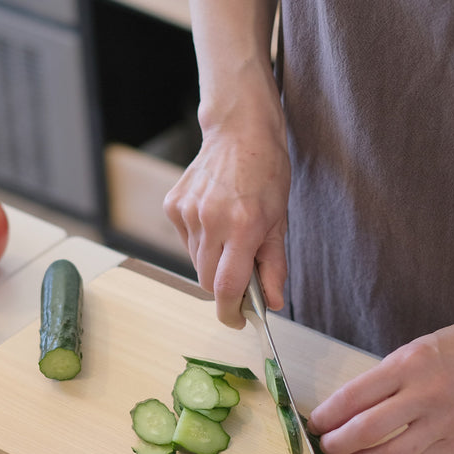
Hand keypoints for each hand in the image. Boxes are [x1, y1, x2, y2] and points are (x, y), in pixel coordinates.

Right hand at [163, 114, 290, 327]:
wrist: (239, 133)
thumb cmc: (266, 174)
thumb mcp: (279, 222)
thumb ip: (274, 266)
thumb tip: (271, 303)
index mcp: (243, 227)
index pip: (226, 288)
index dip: (230, 312)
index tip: (236, 321)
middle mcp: (211, 221)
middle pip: (207, 281)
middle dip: (224, 287)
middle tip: (242, 273)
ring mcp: (188, 212)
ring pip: (196, 263)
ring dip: (213, 263)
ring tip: (231, 237)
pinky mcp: (174, 206)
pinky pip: (186, 243)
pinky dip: (201, 243)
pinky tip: (215, 221)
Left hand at [308, 314, 453, 453]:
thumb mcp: (411, 352)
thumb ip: (381, 382)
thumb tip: (343, 414)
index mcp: (407, 365)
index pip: (353, 397)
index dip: (327, 416)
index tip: (314, 424)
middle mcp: (426, 393)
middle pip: (368, 430)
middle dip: (336, 444)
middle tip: (324, 447)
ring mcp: (446, 422)